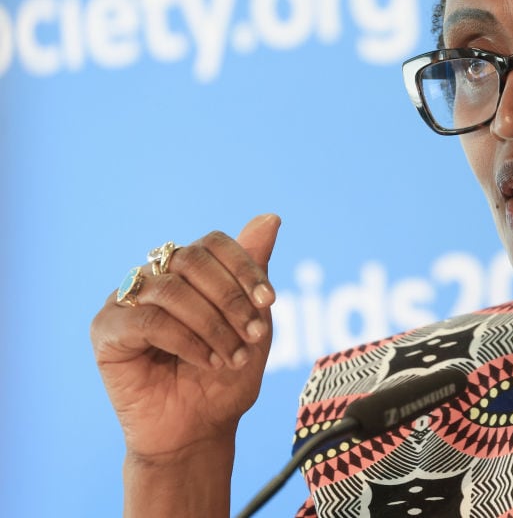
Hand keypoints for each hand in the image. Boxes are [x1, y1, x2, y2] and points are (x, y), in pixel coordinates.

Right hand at [91, 214, 280, 461]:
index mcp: (189, 271)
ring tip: (231, 356)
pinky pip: (147, 319)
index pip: (214, 243)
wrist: (199, 430)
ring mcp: (127, 300)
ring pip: (171, 289)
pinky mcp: (106, 329)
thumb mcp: (254, 321)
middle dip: (231, 297)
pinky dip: (185, 340)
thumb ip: (255, 270)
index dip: (244, 266)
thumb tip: (271, 216)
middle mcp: (155, 277)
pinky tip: (206, 360)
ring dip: (212, 324)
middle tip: (253, 334)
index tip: (270, 300)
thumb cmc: (226, 376)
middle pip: (191, 258)